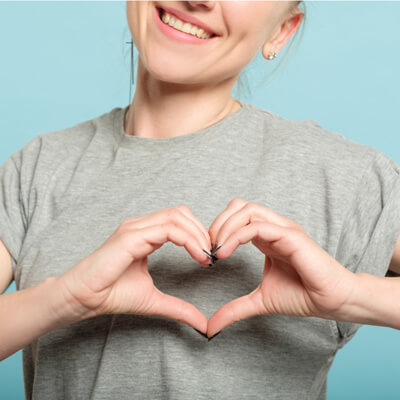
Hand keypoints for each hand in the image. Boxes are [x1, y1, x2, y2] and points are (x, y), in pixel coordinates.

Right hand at [57, 205, 211, 331]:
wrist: (83, 299)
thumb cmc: (111, 294)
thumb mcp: (154, 300)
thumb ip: (179, 307)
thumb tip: (203, 324)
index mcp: (145, 233)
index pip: (179, 220)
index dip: (199, 234)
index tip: (209, 258)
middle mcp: (141, 225)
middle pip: (181, 212)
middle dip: (202, 231)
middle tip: (211, 256)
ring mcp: (135, 228)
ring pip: (177, 216)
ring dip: (198, 234)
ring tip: (205, 257)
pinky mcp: (131, 235)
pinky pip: (168, 229)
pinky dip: (188, 239)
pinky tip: (197, 256)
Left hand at [206, 198, 356, 337]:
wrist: (331, 302)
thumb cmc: (302, 295)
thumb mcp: (258, 301)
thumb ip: (234, 309)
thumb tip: (211, 327)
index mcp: (266, 236)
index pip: (236, 216)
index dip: (218, 229)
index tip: (209, 253)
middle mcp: (273, 227)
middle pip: (238, 206)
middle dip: (218, 223)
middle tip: (209, 247)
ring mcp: (282, 229)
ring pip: (247, 210)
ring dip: (225, 227)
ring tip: (217, 250)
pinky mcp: (291, 236)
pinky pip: (258, 226)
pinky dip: (237, 236)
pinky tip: (226, 252)